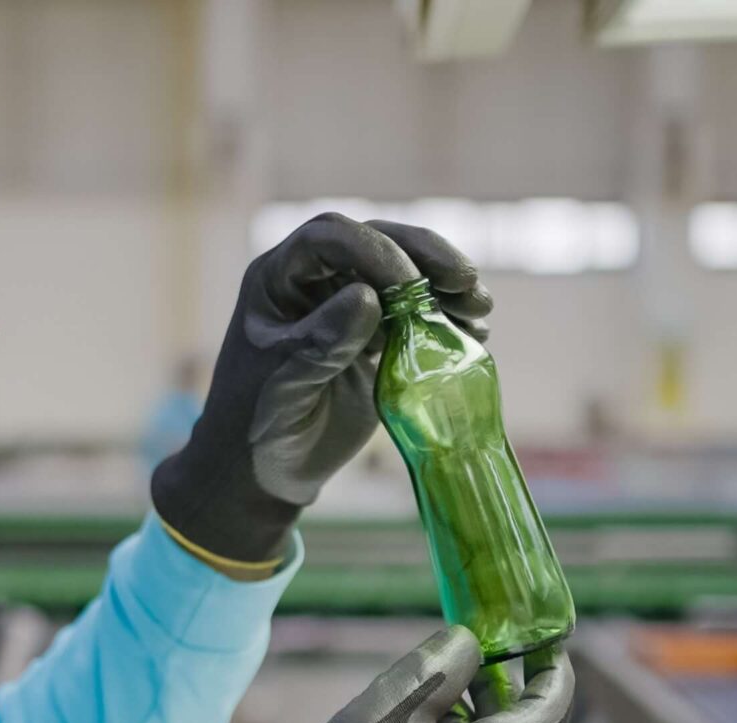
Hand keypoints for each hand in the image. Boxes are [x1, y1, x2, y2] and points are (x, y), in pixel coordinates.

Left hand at [150, 214, 492, 567]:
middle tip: (465, 283)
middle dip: (424, 256)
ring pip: (402, 273)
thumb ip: (322, 342)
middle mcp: (314, 282)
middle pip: (375, 242)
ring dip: (444, 283)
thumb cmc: (256, 427)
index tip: (407, 284)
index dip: (372, 249)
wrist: (264, 471)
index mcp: (278, 280)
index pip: (328, 237)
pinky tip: (474, 333)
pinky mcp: (373, 336)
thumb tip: (367, 295)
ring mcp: (346, 306)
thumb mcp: (285, 387)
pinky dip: (445, 318)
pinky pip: (414, 313)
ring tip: (480, 308)